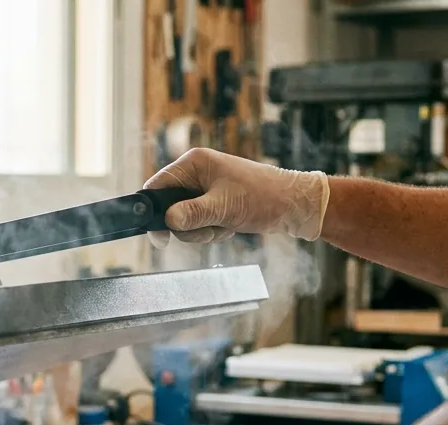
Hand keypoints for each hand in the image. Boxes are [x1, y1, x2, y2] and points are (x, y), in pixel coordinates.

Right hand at [145, 148, 330, 246]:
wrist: (294, 205)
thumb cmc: (262, 197)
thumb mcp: (223, 208)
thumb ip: (192, 214)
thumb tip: (166, 222)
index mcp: (194, 163)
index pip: (157, 186)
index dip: (153, 213)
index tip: (160, 238)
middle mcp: (196, 172)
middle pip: (169, 207)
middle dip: (187, 225)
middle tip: (209, 230)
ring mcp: (205, 187)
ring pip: (184, 219)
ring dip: (202, 230)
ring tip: (225, 227)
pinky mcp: (213, 201)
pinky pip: (199, 222)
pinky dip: (211, 230)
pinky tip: (230, 226)